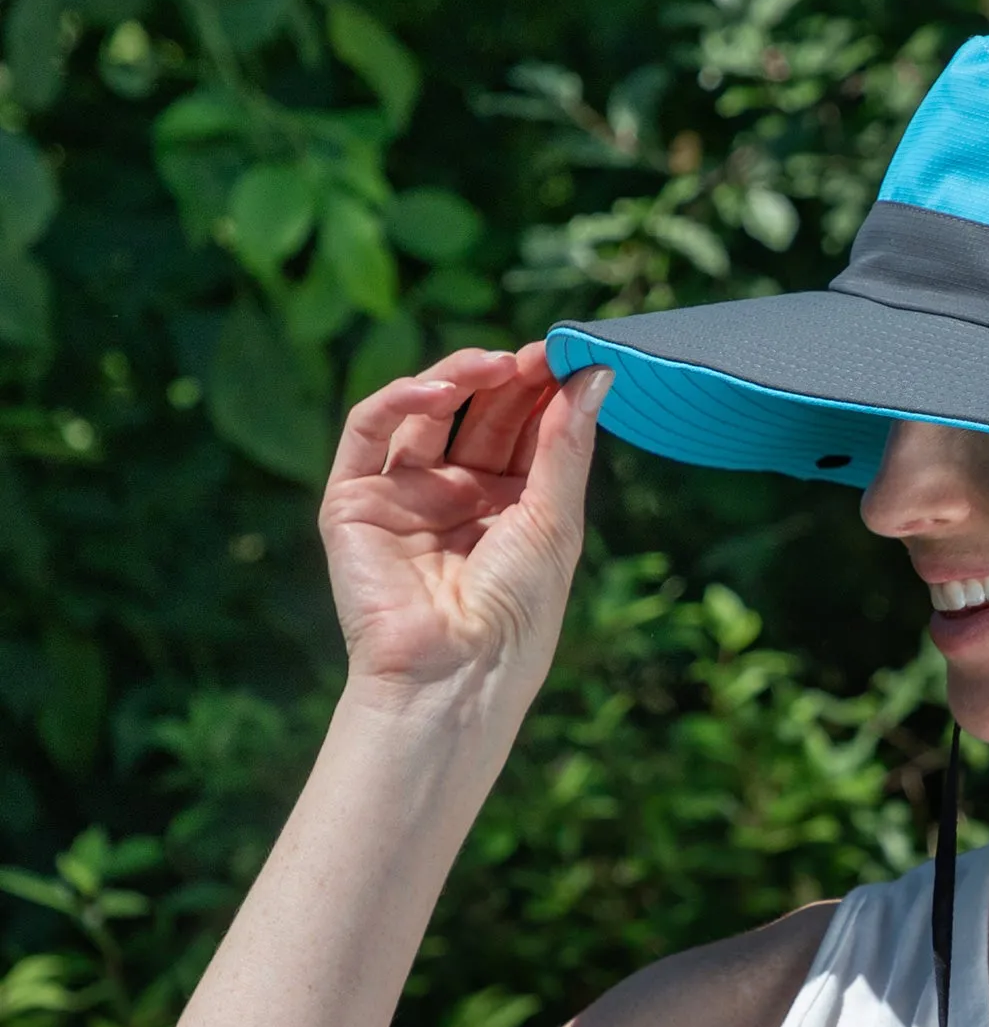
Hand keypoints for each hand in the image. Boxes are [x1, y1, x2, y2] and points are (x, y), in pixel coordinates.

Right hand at [317, 342, 612, 706]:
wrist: (457, 674)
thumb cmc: (517, 614)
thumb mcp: (554, 522)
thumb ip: (566, 445)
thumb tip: (595, 373)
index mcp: (511, 512)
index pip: (525, 434)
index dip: (544, 394)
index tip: (568, 359)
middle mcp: (457, 500)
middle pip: (481, 418)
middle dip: (510, 381)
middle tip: (538, 352)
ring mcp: (404, 498)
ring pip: (425, 414)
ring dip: (460, 378)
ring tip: (498, 364)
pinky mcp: (353, 501)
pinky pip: (370, 432)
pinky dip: (401, 400)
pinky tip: (442, 390)